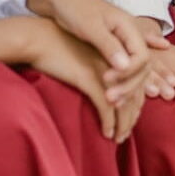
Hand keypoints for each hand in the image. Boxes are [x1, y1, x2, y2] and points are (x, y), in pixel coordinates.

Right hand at [0, 17, 143, 141]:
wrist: (36, 38)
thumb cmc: (57, 45)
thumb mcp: (84, 52)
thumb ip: (98, 65)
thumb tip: (106, 87)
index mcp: (116, 52)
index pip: (138, 81)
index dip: (137, 102)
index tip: (131, 117)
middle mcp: (114, 60)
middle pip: (135, 94)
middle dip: (132, 117)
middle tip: (126, 133)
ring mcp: (103, 70)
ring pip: (124, 104)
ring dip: (124, 124)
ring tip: (118, 138)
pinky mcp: (89, 79)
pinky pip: (106, 107)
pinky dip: (109, 123)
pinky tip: (107, 133)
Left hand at [27, 0, 165, 91]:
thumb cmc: (73, 8)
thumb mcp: (90, 26)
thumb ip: (108, 45)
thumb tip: (126, 67)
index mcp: (128, 26)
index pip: (142, 56)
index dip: (129, 72)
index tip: (107, 79)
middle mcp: (129, 36)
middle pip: (142, 67)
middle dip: (129, 85)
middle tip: (109, 99)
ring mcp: (122, 44)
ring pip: (134, 72)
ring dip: (125, 88)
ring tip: (109, 102)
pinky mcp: (112, 50)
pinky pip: (123, 71)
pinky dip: (119, 85)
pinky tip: (110, 97)